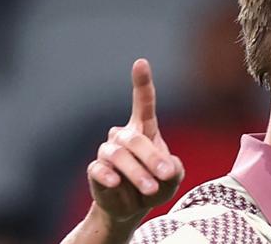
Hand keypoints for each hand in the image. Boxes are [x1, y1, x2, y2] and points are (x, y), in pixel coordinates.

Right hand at [86, 59, 183, 222]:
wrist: (133, 207)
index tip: (141, 62)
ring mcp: (108, 152)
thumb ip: (174, 169)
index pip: (143, 102)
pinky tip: (116, 183)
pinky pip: (99, 169)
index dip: (141, 82)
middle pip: (135, 139)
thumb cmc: (157, 184)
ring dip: (136, 173)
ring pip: (118, 155)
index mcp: (145, 129)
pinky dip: (108, 176)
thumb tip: (166, 166)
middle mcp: (124, 136)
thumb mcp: (173, 178)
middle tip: (165, 175)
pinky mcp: (96, 171)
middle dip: (152, 158)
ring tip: (151, 189)